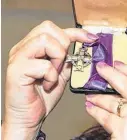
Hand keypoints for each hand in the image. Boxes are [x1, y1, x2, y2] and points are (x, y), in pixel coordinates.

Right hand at [2, 20, 97, 138]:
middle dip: (63, 44)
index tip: (92, 39)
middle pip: (47, 28)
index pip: (53, 28)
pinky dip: (51, 76)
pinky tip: (47, 85)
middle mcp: (23, 48)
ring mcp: (17, 58)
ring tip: (54, 73)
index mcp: (32, 46)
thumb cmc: (43, 95)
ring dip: (57, 58)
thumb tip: (83, 45)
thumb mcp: (62, 71)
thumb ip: (68, 57)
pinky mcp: (16, 70)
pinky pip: (43, 64)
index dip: (75, 31)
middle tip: (62, 64)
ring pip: (44, 40)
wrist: (29, 117)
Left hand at [85, 62, 126, 139]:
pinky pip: (106, 116)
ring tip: (91, 95)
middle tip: (101, 68)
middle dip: (112, 74)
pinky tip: (91, 108)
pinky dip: (96, 111)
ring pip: (114, 101)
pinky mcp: (124, 129)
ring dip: (100, 97)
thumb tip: (126, 93)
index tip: (120, 64)